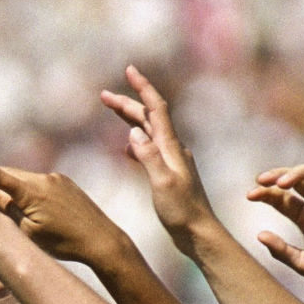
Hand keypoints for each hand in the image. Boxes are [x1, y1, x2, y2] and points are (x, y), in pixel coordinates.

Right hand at [0, 165, 125, 265]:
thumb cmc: (63, 243)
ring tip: (4, 203)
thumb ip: (6, 212)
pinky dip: (29, 190)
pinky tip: (31, 206)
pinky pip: (39, 181)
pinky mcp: (65, 181)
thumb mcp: (28, 233)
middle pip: (8, 173)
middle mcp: (42, 178)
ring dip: (12, 187)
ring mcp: (55, 178)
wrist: (101, 239)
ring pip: (23, 178)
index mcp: (30, 191)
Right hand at [99, 66, 217, 246]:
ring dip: (130, 119)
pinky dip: (136, 142)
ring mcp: (171, 161)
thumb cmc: (183, 212)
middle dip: (127, 103)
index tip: (130, 69)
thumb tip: (133, 131)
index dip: (143, 87)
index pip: (156, 109)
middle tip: (103, 95)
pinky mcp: (168, 174)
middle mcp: (173, 149)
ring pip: (148, 131)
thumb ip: (149, 157)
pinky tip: (127, 148)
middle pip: (149, 117)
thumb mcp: (163, 184)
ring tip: (111, 111)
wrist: (200, 234)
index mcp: (171, 148)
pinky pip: (149, 150)